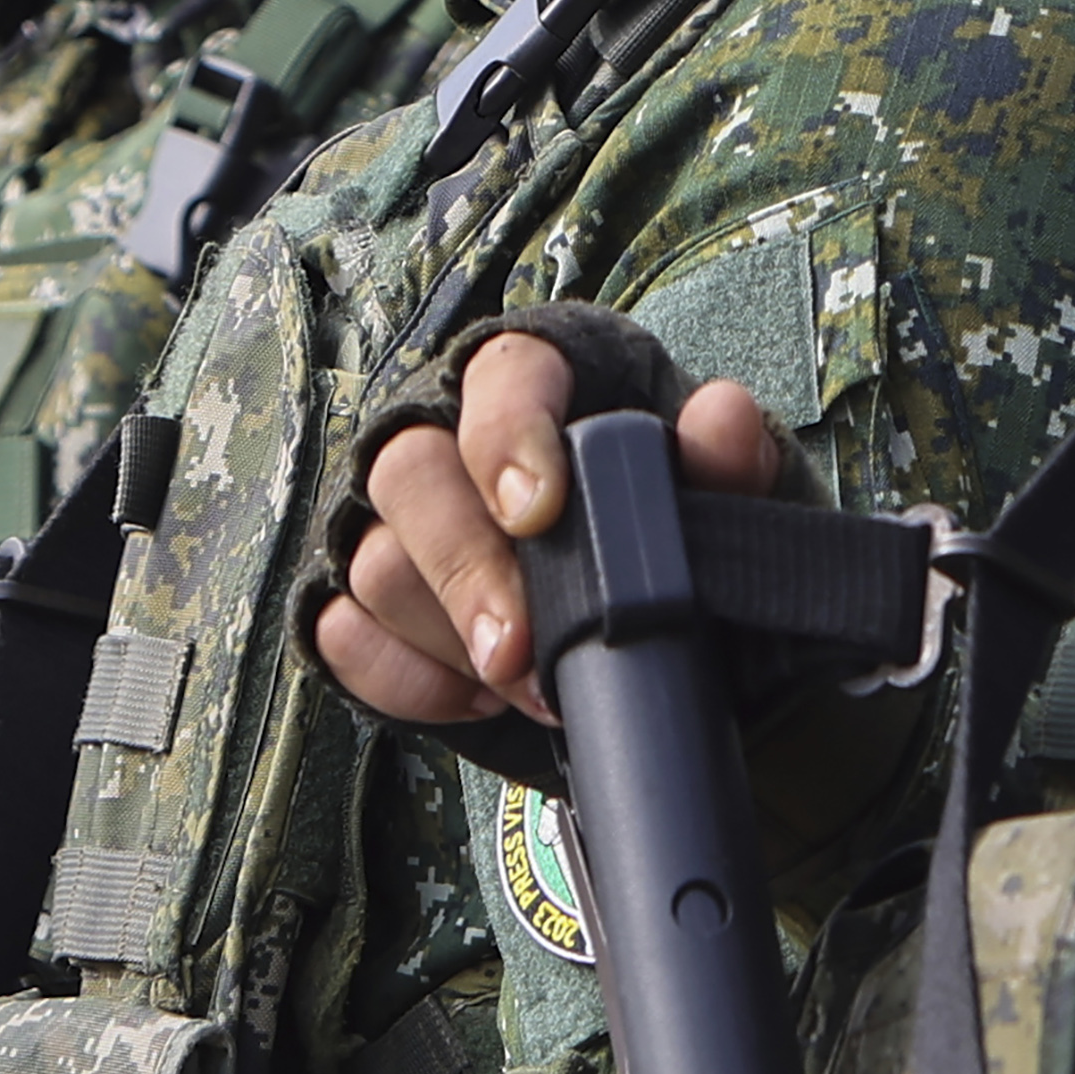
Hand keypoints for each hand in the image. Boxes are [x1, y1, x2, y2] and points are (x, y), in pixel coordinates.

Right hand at [312, 331, 790, 725]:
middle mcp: (447, 435)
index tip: (537, 510)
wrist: (657, 647)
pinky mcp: (362, 601)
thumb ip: (729, 464)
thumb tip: (723, 416)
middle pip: (410, 474)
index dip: (507, 436)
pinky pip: (344, 632)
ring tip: (529, 685)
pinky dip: (409, 679)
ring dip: (450, 637)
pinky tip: (475, 698)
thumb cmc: (679, 550)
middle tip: (521, 649)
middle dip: (466, 571)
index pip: (500, 375)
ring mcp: (393, 521)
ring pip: (375, 560)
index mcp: (542, 385)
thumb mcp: (725, 510)